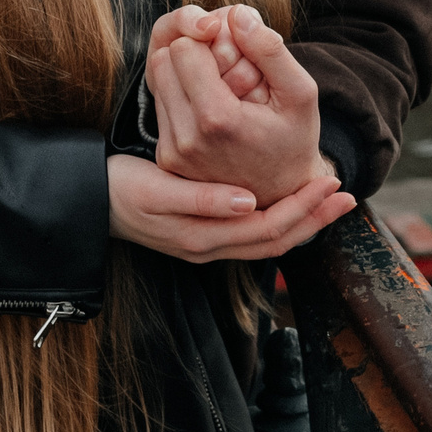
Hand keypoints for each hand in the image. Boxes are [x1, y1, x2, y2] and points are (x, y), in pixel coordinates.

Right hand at [107, 153, 353, 261]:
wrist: (84, 202)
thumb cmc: (119, 191)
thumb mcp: (157, 192)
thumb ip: (201, 200)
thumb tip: (247, 203)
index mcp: (205, 237)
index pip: (270, 229)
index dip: (305, 209)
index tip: (332, 184)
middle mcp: (211, 247)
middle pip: (277, 240)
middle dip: (314, 219)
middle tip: (346, 194)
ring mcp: (207, 244)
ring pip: (266, 239)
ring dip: (301, 220)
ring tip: (328, 198)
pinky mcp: (201, 232)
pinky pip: (251, 232)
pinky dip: (278, 217)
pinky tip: (288, 198)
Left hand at [146, 4, 328, 204]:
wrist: (282, 193)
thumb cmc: (295, 139)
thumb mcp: (301, 93)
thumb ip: (271, 51)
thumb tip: (237, 15)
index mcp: (218, 120)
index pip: (184, 48)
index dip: (209, 39)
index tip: (235, 51)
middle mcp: (186, 138)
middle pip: (163, 61)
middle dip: (192, 53)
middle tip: (226, 65)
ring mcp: (172, 152)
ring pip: (158, 82)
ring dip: (184, 74)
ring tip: (221, 88)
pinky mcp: (166, 158)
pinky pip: (162, 106)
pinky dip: (182, 98)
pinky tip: (212, 108)